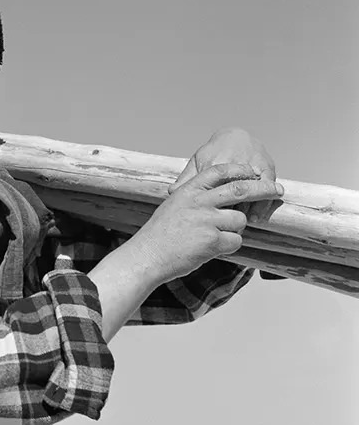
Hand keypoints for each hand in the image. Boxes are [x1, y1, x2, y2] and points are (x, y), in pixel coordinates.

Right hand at [129, 163, 283, 283]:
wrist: (147, 255)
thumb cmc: (160, 234)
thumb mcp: (174, 206)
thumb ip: (195, 198)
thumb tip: (221, 196)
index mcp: (188, 190)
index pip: (219, 171)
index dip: (238, 169)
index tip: (252, 170)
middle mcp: (199, 201)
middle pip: (240, 189)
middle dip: (262, 189)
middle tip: (277, 189)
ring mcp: (206, 220)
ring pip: (240, 220)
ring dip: (235, 230)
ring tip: (216, 237)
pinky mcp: (212, 240)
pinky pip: (235, 241)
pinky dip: (228, 247)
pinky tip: (212, 249)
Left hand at [169, 127, 277, 222]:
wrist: (237, 136)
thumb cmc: (214, 152)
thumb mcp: (198, 162)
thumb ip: (186, 178)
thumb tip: (171, 192)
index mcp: (214, 164)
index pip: (212, 189)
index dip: (210, 208)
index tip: (205, 222)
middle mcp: (234, 163)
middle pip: (233, 193)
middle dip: (229, 212)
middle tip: (223, 228)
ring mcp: (252, 166)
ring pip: (251, 193)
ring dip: (246, 211)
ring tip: (239, 227)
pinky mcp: (267, 168)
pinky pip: (267, 189)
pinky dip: (263, 205)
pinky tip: (255, 218)